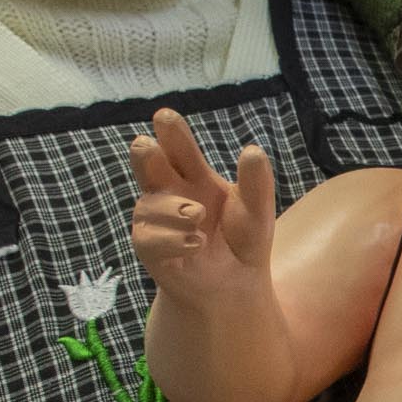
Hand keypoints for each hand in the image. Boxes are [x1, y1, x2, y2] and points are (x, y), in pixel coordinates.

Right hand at [128, 108, 277, 301]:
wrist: (237, 285)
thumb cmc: (242, 240)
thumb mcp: (257, 211)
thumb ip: (256, 185)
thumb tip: (252, 150)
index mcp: (193, 175)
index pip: (178, 148)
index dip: (171, 132)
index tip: (164, 116)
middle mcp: (170, 192)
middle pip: (149, 165)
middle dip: (145, 154)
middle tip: (144, 145)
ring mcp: (158, 220)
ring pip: (148, 204)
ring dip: (172, 209)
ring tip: (197, 214)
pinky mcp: (152, 250)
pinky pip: (149, 239)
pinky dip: (171, 239)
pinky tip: (195, 242)